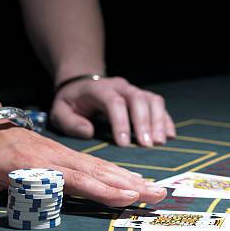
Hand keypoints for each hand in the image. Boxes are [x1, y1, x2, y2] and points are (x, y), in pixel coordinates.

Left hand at [0, 121, 167, 221]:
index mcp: (39, 167)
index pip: (77, 180)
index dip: (103, 190)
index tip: (129, 197)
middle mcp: (59, 160)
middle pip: (100, 173)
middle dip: (130, 185)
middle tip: (158, 195)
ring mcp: (65, 155)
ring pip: (103, 167)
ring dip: (130, 178)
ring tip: (155, 188)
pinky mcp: (67, 154)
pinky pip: (98, 164)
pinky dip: (118, 172)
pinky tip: (133, 179)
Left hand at [50, 77, 175, 146]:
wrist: (81, 85)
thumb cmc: (71, 103)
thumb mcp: (60, 112)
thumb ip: (70, 122)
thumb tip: (88, 132)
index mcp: (99, 89)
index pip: (114, 102)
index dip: (121, 122)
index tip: (124, 144)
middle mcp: (120, 87)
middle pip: (138, 99)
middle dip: (144, 122)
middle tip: (147, 145)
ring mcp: (134, 90)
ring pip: (152, 100)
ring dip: (158, 121)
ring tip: (160, 142)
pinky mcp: (143, 98)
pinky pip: (159, 105)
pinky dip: (166, 120)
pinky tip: (169, 136)